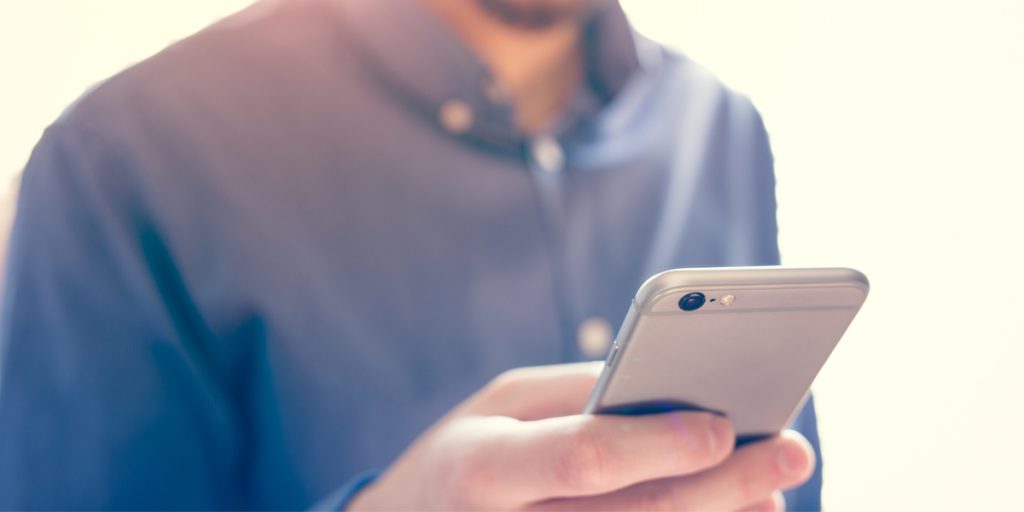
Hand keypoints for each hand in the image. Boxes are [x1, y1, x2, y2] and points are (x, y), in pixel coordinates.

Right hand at [348, 362, 813, 510]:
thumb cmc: (459, 460)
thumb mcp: (495, 407)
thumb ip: (573, 395)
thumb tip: (667, 392)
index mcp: (484, 467)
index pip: (581, 458)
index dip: (656, 444)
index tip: (723, 423)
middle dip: (725, 485)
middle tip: (793, 451)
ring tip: (772, 492)